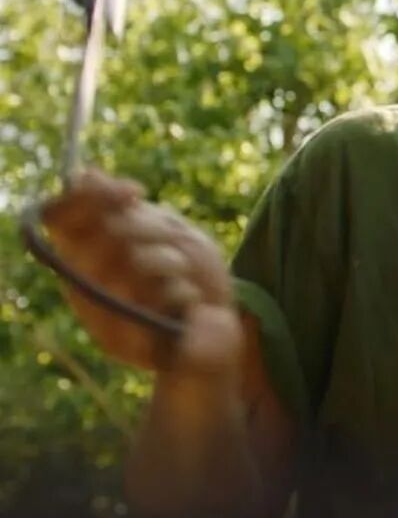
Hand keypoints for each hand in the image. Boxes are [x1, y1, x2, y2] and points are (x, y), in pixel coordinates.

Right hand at [40, 169, 243, 382]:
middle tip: (171, 234)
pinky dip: (180, 292)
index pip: (61, 215)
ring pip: (132, 265)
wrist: (216, 323)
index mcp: (80, 253)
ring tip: (181, 272)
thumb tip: (86, 173)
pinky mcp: (125, 344)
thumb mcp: (162, 229)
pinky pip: (152, 303)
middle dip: (147, 229)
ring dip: (169, 261)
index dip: (94, 197)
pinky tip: (189, 300)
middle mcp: (81, 284)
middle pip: (102, 236)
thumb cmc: (183, 271)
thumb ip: (121, 209)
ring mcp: (100, 317)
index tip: (137, 192)